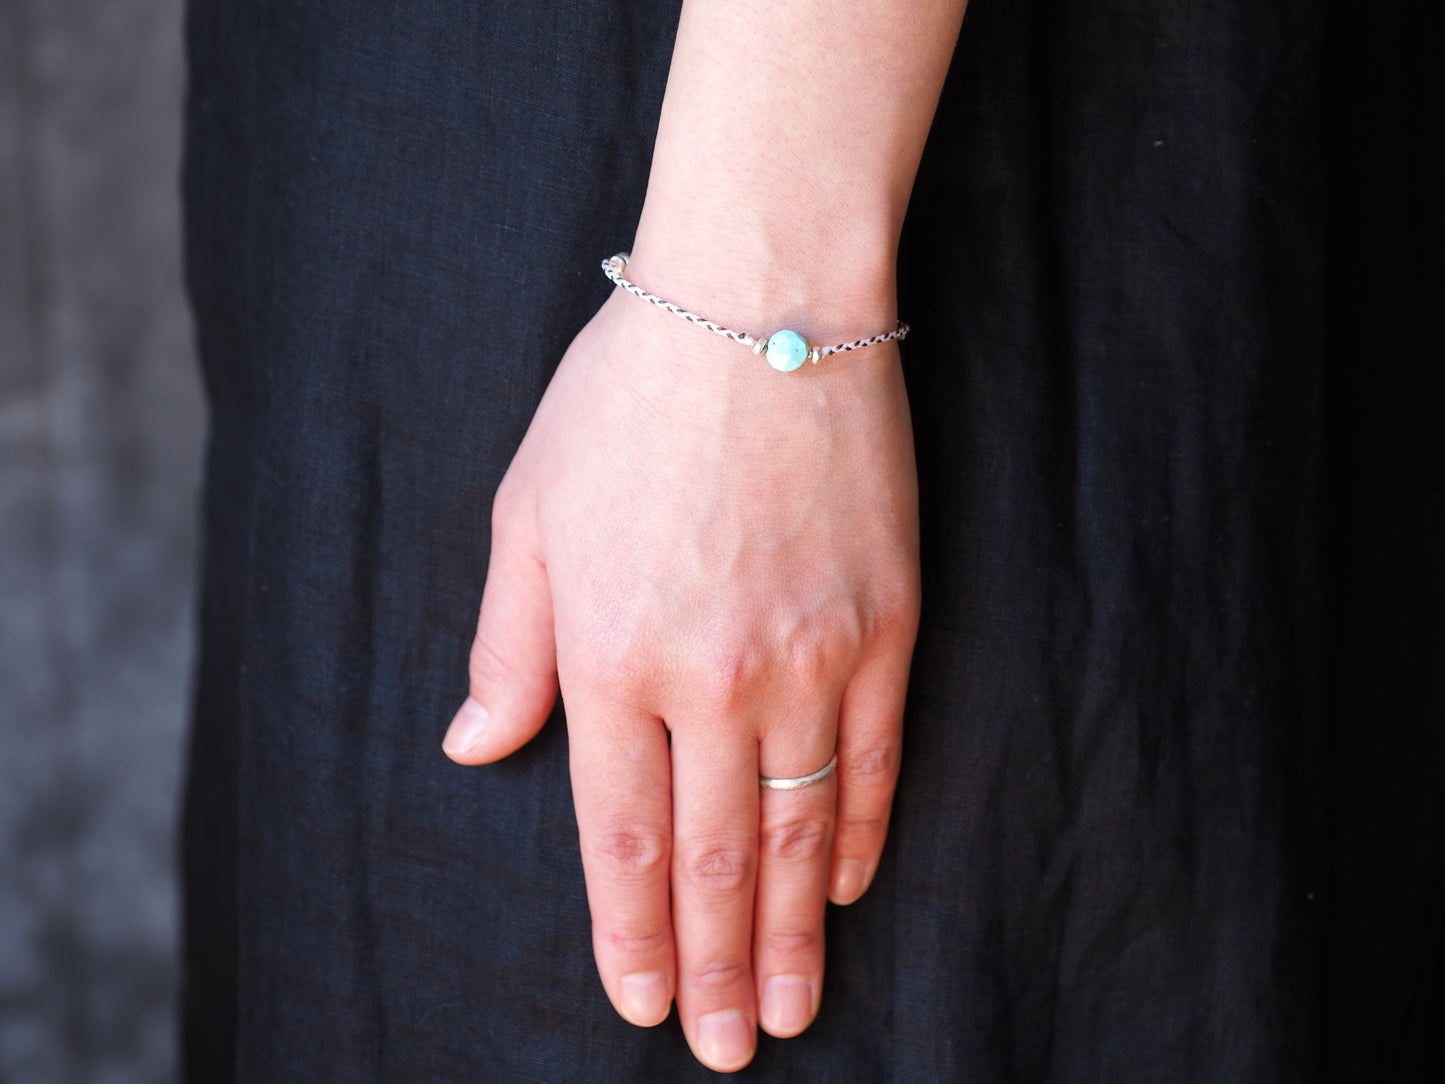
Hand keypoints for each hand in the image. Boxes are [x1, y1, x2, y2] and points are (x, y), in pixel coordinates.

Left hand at [444, 288, 919, 1072]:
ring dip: (792, 932)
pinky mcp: (885, 625)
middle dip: (713, 965)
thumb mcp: (529, 511)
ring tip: (790, 1009)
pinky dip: (861, 835)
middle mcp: (711, 674)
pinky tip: (848, 889)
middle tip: (722, 1049)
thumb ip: (508, 644)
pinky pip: (875, 758)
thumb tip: (475, 744)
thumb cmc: (626, 399)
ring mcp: (809, 655)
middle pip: (714, 856)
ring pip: (799, 830)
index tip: (634, 1000)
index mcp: (610, 652)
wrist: (761, 302)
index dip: (627, 929)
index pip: (620, 832)